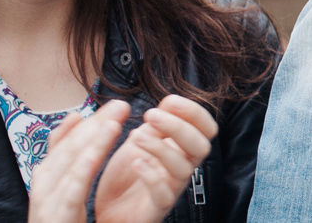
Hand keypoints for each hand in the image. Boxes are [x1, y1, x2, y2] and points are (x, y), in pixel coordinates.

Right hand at [28, 100, 129, 222]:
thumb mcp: (65, 192)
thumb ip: (70, 160)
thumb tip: (76, 123)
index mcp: (47, 180)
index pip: (66, 145)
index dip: (89, 124)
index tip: (112, 107)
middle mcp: (43, 187)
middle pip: (68, 149)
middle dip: (95, 125)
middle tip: (121, 105)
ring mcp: (46, 201)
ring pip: (68, 164)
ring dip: (90, 140)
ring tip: (113, 121)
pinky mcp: (55, 215)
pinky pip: (70, 190)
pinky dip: (81, 169)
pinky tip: (95, 154)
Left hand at [91, 95, 218, 222]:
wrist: (105, 210)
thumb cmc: (124, 176)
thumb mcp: (139, 140)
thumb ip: (155, 122)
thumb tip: (168, 101)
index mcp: (182, 149)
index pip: (207, 128)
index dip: (194, 112)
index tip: (169, 101)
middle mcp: (182, 168)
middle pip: (202, 146)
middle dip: (178, 127)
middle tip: (151, 115)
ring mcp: (171, 188)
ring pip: (183, 168)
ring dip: (160, 147)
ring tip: (135, 136)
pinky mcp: (156, 208)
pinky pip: (164, 195)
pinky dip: (152, 176)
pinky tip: (136, 163)